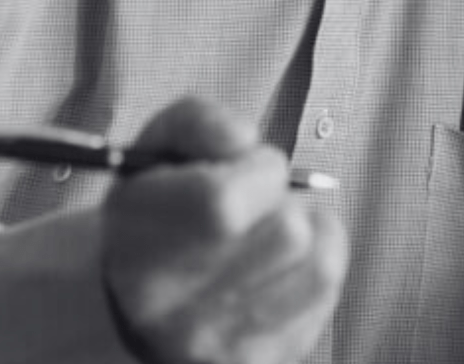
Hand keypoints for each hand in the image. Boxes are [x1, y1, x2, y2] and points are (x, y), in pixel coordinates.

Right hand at [102, 98, 348, 363]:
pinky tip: (287, 259)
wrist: (134, 301)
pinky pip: (329, 296)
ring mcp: (220, 344)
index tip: (248, 169)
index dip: (255, 171)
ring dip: (310, 232)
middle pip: (286, 233)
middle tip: (259, 203)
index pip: (221, 203)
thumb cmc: (155, 215)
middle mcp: (175, 311)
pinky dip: (320, 263)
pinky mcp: (260, 360)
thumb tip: (243, 139)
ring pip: (320, 264)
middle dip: (284, 201)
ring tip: (276, 228)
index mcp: (137, 249)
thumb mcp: (156, 152)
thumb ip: (199, 123)